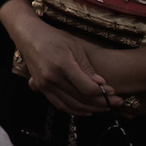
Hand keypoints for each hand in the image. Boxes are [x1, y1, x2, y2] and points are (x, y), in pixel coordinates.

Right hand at [2, 1, 118, 114]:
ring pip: (71, 105)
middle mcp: (51, 77)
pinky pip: (59, 105)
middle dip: (101, 103)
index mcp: (62, 65)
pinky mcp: (41, 87)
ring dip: (90, 109)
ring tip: (104, 107)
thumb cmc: (54, 38)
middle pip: (81, 99)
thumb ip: (87, 68)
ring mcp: (44, 84)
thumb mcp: (75, 47)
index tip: (113, 91)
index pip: (87, 88)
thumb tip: (101, 84)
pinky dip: (74, 110)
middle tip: (116, 102)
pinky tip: (86, 110)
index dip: (103, 93)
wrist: (29, 35)